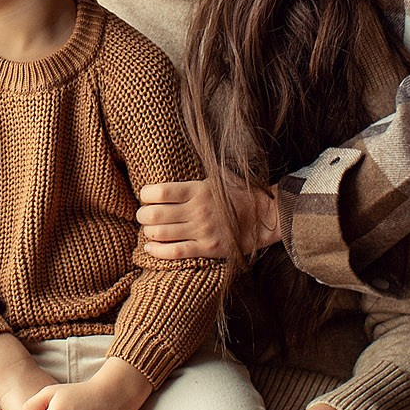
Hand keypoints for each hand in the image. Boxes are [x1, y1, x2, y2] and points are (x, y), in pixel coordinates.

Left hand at [137, 178, 280, 260]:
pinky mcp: (208, 248)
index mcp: (198, 189)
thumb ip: (198, 175)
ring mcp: (203, 230)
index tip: (146, 196)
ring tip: (149, 230)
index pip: (159, 191)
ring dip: (148, 232)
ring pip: (160, 234)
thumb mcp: (219, 177)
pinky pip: (175, 252)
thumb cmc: (240, 194)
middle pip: (154, 214)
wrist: (267, 216)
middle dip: (142, 215)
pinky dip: (157, 251)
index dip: (146, 195)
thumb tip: (179, 157)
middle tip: (143, 215)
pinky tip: (150, 248)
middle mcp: (198, 209)